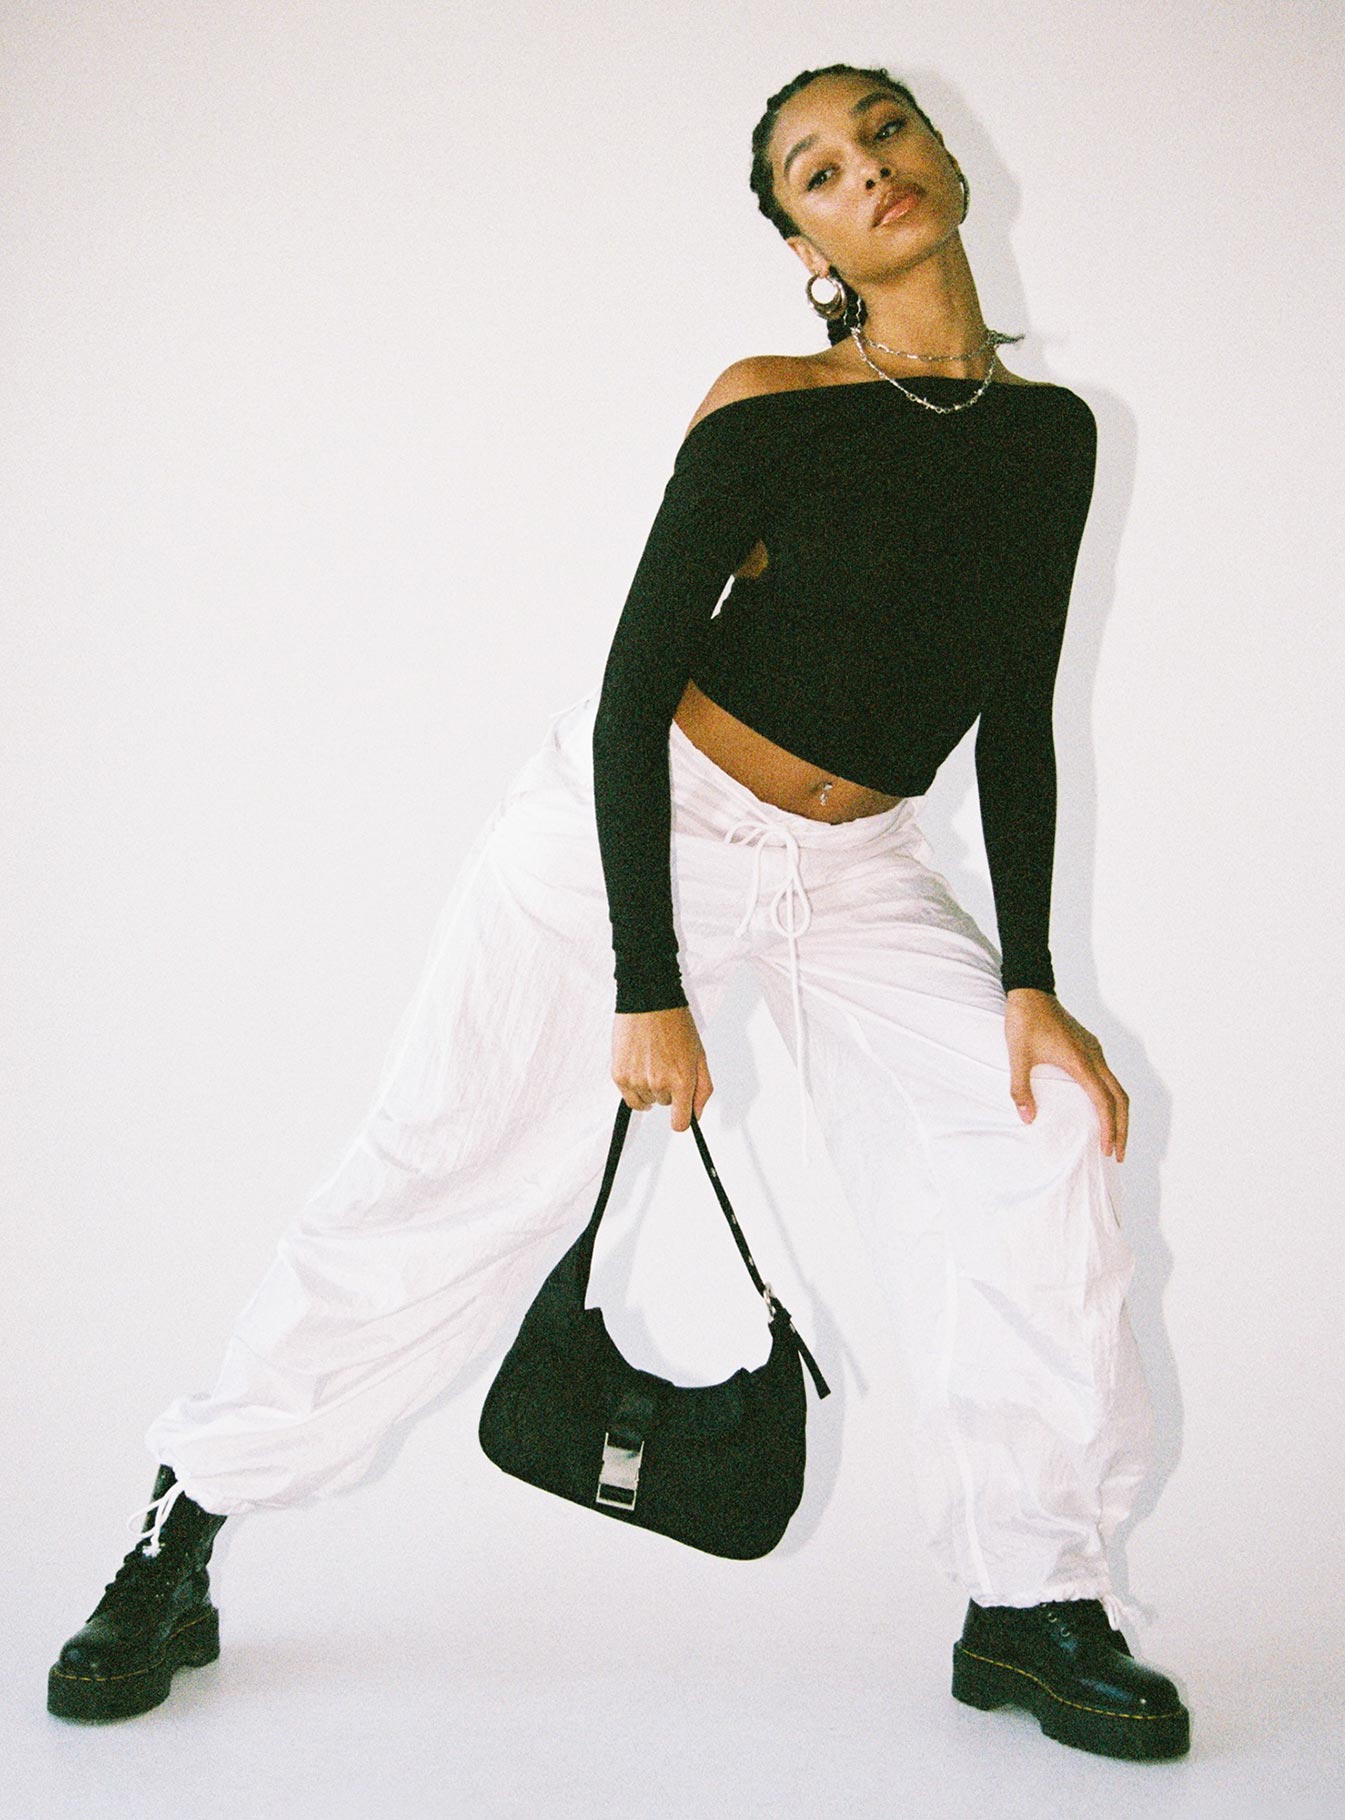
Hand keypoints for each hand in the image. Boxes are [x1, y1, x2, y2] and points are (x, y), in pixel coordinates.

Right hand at [611, 1005, 713, 1133]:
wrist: (649, 1000)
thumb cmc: (676, 1024)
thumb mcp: (699, 1055)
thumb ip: (702, 1089)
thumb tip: (696, 1114)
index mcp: (682, 1080)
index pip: (680, 1123)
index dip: (682, 1119)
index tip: (681, 1111)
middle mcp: (658, 1084)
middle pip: (665, 1105)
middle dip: (669, 1089)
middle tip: (668, 1063)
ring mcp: (636, 1080)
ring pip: (647, 1101)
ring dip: (650, 1087)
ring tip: (652, 1060)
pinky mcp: (619, 1075)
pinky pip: (629, 1098)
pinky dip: (635, 1088)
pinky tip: (640, 1066)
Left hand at [1003, 989, 1128, 1160]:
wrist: (1031, 991)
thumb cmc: (1024, 1022)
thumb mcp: (1017, 1056)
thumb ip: (1021, 1089)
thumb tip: (1028, 1119)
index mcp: (1081, 1062)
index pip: (1104, 1102)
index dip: (1110, 1129)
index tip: (1109, 1150)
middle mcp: (1095, 1057)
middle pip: (1120, 1099)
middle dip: (1122, 1129)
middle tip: (1119, 1154)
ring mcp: (1095, 1051)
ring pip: (1117, 1087)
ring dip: (1118, 1114)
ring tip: (1114, 1137)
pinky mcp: (1090, 1047)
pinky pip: (1107, 1077)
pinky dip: (1110, 1098)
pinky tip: (1099, 1108)